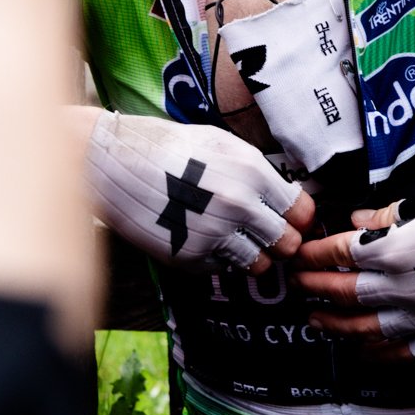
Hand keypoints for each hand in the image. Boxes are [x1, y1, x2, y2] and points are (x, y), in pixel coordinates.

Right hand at [83, 110, 315, 273]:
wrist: (112, 161)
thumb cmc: (168, 147)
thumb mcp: (222, 144)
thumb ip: (258, 172)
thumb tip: (287, 196)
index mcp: (252, 172)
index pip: (301, 211)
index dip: (298, 217)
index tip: (289, 217)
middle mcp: (238, 206)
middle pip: (286, 244)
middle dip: (279, 240)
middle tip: (265, 233)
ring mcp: (214, 234)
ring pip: (259, 265)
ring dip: (252, 255)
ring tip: (234, 238)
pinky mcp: (189, 257)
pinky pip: (223, 269)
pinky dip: (219, 259)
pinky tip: (203, 238)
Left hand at [294, 177, 414, 360]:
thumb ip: (392, 211)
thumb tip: (360, 219)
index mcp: (396, 248)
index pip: (339, 252)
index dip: (314, 253)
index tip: (301, 253)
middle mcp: (402, 287)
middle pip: (344, 292)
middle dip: (314, 289)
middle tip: (297, 286)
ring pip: (364, 329)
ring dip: (335, 326)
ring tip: (317, 322)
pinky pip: (403, 353)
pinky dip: (377, 355)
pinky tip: (363, 352)